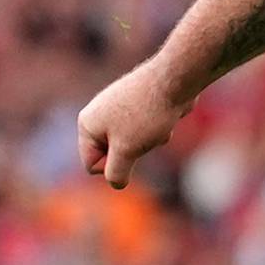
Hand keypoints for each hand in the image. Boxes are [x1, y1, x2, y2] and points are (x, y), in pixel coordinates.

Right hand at [78, 60, 193, 188]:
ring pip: (136, 144)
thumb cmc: (147, 115)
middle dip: (135, 153)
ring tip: (157, 122)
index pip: (92, 165)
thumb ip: (116, 172)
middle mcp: (100, 115)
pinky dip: (160, 129)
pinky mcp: (143, 106)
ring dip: (151, 142)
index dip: (113, 166)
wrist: (176, 80)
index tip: (129, 149)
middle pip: (116, 155)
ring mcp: (122, 109)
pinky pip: (150, 131)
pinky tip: (167, 115)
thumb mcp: (126, 151)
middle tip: (144, 135)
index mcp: (87, 124)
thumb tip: (117, 183)